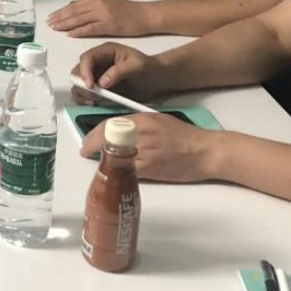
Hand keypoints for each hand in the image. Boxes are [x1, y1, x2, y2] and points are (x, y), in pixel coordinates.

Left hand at [48, 0, 153, 37]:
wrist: (144, 15)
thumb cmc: (128, 11)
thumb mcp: (108, 3)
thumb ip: (92, 6)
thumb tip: (75, 8)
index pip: (74, 5)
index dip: (61, 11)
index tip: (52, 16)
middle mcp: (98, 3)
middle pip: (74, 11)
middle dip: (59, 17)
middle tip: (48, 23)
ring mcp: (103, 13)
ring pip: (79, 19)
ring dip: (65, 24)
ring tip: (55, 28)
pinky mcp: (109, 24)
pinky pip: (90, 28)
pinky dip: (78, 31)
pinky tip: (69, 34)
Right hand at [70, 42, 167, 102]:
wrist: (156, 80)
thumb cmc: (148, 68)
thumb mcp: (137, 65)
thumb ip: (119, 71)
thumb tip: (101, 83)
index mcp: (104, 51)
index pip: (87, 58)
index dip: (84, 71)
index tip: (90, 85)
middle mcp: (97, 63)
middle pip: (78, 71)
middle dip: (82, 85)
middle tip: (92, 97)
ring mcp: (95, 76)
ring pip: (78, 84)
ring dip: (82, 94)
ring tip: (94, 102)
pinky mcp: (98, 89)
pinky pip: (85, 94)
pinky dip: (85, 100)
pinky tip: (95, 104)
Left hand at [80, 112, 216, 182]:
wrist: (205, 152)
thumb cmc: (184, 136)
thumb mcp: (159, 120)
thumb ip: (139, 124)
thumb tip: (118, 130)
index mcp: (144, 119)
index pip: (111, 124)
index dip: (95, 132)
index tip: (88, 137)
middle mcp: (143, 133)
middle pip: (108, 138)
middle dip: (92, 144)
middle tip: (85, 149)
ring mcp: (146, 151)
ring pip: (115, 154)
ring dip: (102, 158)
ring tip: (94, 160)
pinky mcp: (151, 168)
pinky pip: (128, 170)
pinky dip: (117, 170)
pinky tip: (112, 171)